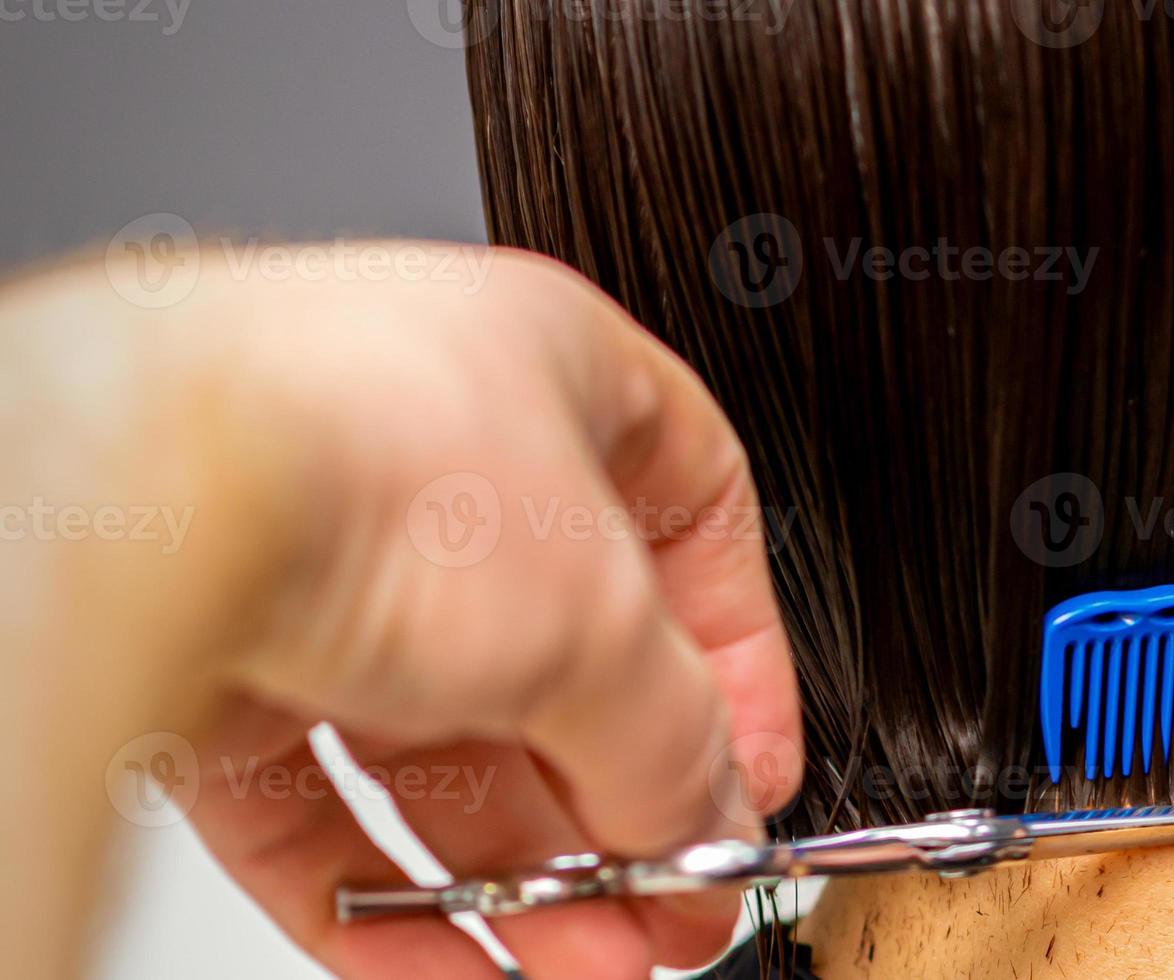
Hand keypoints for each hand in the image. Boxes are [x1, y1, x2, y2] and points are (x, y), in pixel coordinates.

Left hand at [1, 246, 802, 978]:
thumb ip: (678, 742)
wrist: (139, 500)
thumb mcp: (606, 626)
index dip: (736, 655)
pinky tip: (454, 965)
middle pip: (560, 656)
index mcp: (546, 371)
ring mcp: (304, 553)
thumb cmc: (369, 458)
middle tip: (666, 901)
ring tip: (582, 962)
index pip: (690, 515)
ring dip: (520, 872)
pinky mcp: (200, 657)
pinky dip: (385, 897)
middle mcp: (423, 453)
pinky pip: (310, 803)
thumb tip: (704, 823)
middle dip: (620, 806)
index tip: (748, 768)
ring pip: (432, 747)